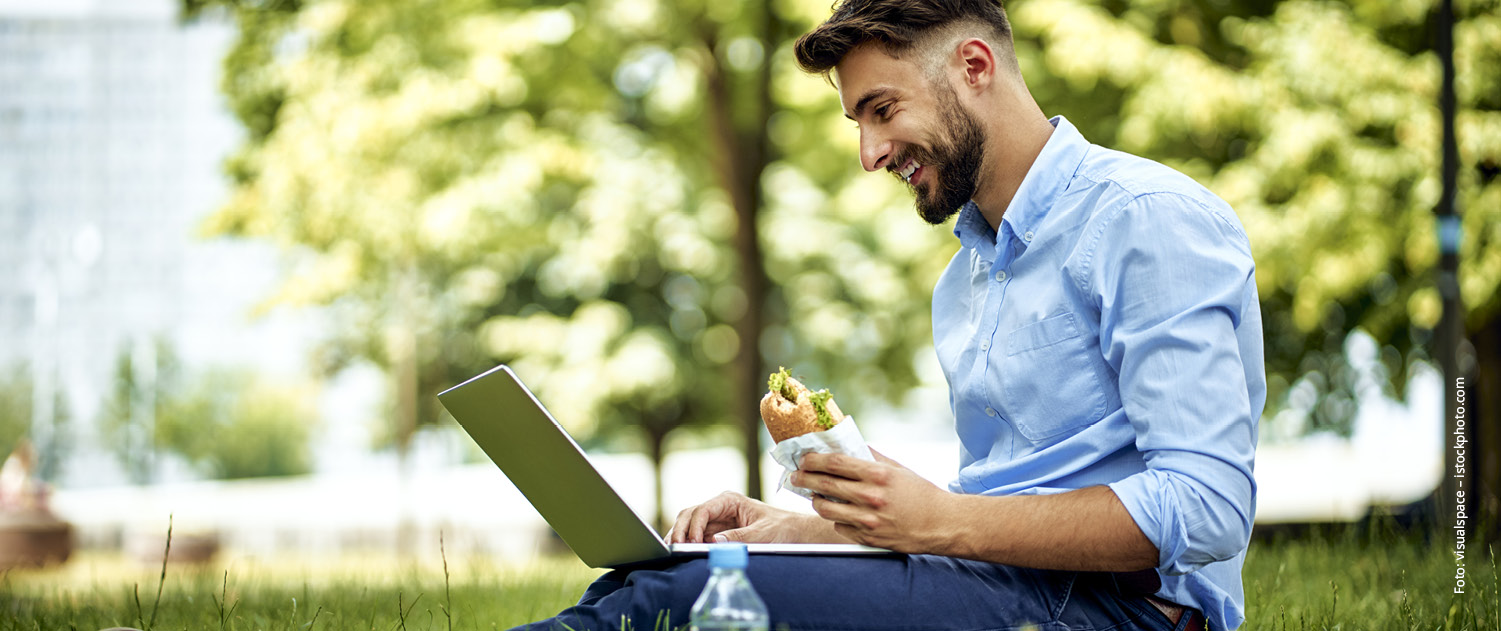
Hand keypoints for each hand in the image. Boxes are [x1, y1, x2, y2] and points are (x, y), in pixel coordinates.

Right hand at [668, 491, 836, 543]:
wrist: (793, 533)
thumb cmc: (782, 528)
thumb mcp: (764, 533)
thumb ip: (741, 537)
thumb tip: (714, 541)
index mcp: (729, 500)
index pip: (703, 510)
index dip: (694, 526)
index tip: (694, 542)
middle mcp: (719, 508)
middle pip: (690, 514)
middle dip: (680, 529)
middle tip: (676, 548)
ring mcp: (716, 520)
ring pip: (689, 524)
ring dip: (680, 536)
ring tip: (674, 551)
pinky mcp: (716, 533)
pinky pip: (696, 536)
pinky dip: (687, 543)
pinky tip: (682, 553)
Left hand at [794, 448, 955, 552]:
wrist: (940, 523)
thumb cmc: (919, 493)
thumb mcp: (897, 469)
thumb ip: (870, 457)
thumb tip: (845, 445)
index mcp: (877, 475)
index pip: (835, 463)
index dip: (814, 460)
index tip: (803, 458)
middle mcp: (871, 498)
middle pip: (825, 485)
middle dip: (804, 479)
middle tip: (796, 476)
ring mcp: (868, 521)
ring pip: (826, 510)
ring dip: (815, 501)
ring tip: (815, 496)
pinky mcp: (868, 538)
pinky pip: (839, 527)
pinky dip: (836, 519)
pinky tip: (839, 513)